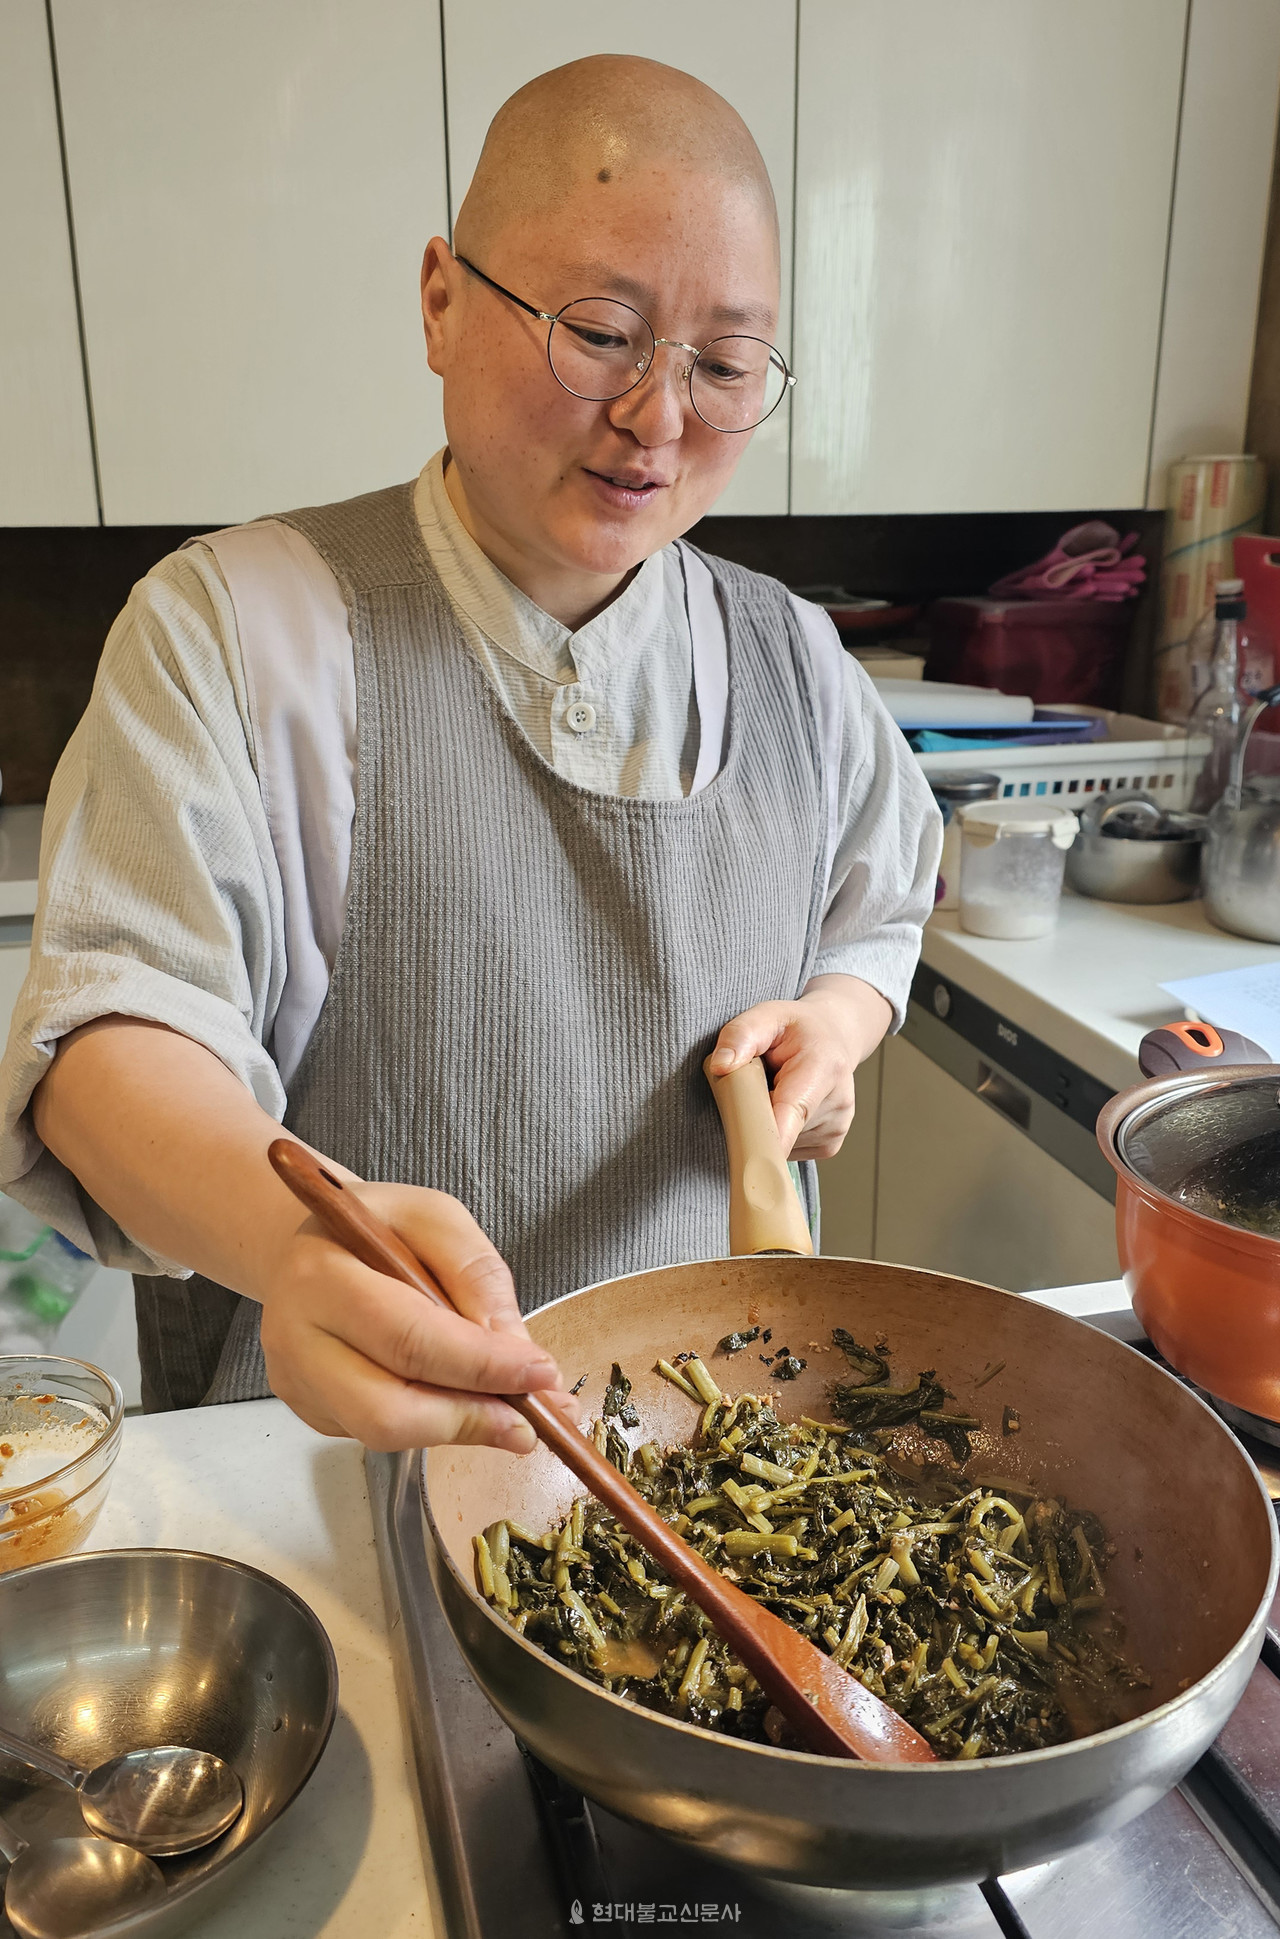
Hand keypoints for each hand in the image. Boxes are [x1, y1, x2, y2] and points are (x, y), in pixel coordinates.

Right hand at [253, 1180, 577, 1454]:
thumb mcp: (433, 1217)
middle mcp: (297, 1338)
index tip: (542, 1374)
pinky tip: (463, 1398)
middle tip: (531, 1417)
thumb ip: (476, 1275)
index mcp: (321, 1275)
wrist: (308, 1246)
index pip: (407, 1337)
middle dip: (470, 1418)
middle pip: (386, 1409)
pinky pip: (378, 1433)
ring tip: (513, 1412)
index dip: (481, 1365)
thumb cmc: (374, 1227)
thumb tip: (514, 1350)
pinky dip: (433, 1423)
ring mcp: (298, 1383)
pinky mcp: (311, 1410)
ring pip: (382, 1434)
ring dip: (459, 1429)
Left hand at [706, 975, 892, 1158]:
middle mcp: (836, 1103)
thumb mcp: (767, 1015)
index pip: (791, 1114)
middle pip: (777, 1133)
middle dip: (751, 1118)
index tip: (745, 1164)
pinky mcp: (828, 1146)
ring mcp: (835, 1129)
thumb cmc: (797, 1029)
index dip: (765, 1142)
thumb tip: (721, 1066)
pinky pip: (787, 1150)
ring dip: (764, 1124)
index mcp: (823, 1067)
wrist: (834, 1037)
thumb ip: (741, 1034)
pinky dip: (776, 1132)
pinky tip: (783, 1106)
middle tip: (752, 1087)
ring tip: (774, 1091)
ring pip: (778, 1144)